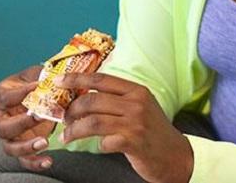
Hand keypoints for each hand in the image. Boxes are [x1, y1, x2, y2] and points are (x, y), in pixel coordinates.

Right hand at [0, 66, 55, 170]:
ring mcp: (10, 136)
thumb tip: (57, 78)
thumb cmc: (33, 83)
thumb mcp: (36, 74)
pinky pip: (24, 160)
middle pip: (2, 128)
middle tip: (40, 116)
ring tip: (45, 142)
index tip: (38, 86)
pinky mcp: (22, 148)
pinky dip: (35, 163)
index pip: (5, 98)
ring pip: (10, 147)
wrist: (38, 97)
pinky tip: (49, 160)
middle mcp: (1, 118)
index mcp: (1, 96)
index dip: (20, 93)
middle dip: (21, 123)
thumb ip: (43, 75)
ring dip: (26, 147)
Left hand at [57, 73, 193, 182]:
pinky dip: (96, 145)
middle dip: (72, 109)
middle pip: (92, 100)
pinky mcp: (134, 143)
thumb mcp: (140, 106)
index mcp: (135, 90)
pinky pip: (104, 142)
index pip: (100, 79)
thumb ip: (117, 98)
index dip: (76, 78)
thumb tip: (83, 94)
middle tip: (63, 118)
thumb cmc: (153, 131)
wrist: (177, 156)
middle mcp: (136, 103)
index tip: (58, 81)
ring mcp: (135, 123)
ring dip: (74, 130)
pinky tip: (97, 147)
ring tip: (66, 136)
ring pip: (93, 121)